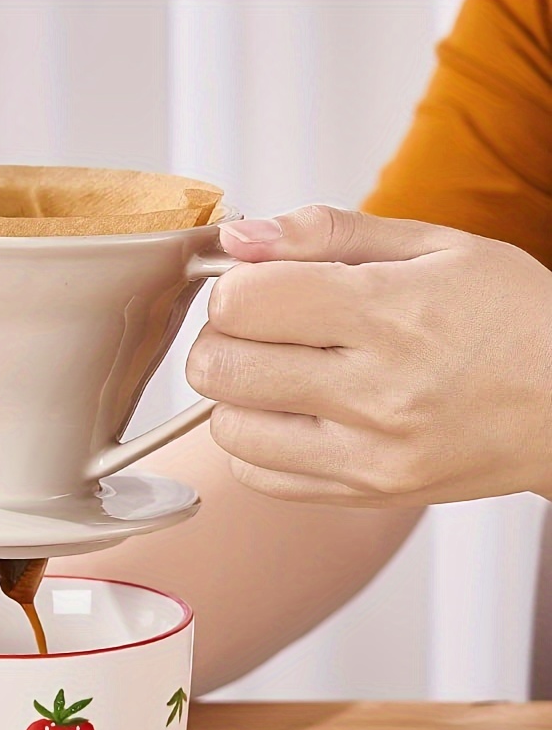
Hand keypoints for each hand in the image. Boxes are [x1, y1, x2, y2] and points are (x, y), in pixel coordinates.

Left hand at [187, 206, 551, 504]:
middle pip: (220, 368)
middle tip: (258, 329)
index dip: (233, 287)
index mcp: (391, 313)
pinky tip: (295, 416)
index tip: (258, 285)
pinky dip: (256, 443)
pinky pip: (255, 476)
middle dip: (221, 339)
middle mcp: (375, 393)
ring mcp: (366, 455)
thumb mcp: (435, 245)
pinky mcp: (361, 495)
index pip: (244, 302)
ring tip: (280, 374)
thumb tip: (239, 236)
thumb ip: (327, 233)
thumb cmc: (510, 319)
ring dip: (235, 395)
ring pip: (228, 428)